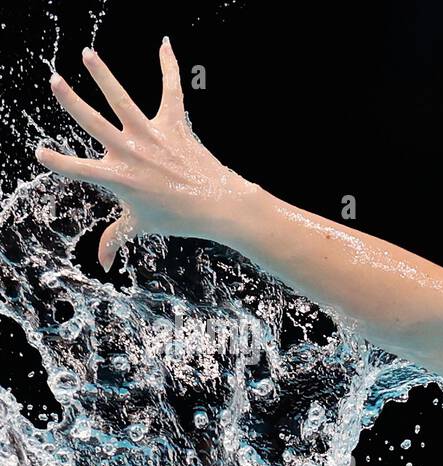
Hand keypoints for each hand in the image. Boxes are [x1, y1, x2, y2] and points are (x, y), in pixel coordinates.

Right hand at [35, 38, 257, 270]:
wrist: (220, 208)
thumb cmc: (178, 219)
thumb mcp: (141, 227)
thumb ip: (115, 239)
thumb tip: (102, 264)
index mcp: (117, 177)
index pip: (76, 169)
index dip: (56, 162)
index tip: (41, 153)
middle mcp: (130, 152)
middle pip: (93, 122)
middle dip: (71, 101)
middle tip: (55, 81)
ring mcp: (152, 136)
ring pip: (122, 98)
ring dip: (104, 74)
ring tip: (88, 55)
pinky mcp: (174, 124)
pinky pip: (171, 90)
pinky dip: (169, 67)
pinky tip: (165, 44)